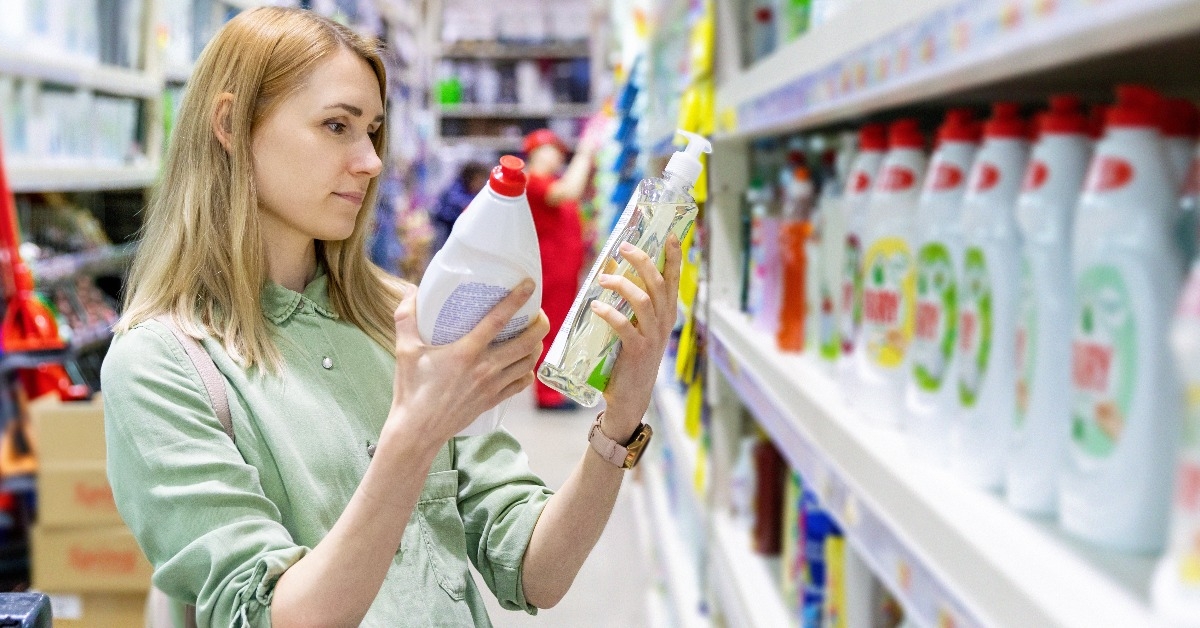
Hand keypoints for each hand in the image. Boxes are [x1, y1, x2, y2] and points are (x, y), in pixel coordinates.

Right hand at [387, 280, 549, 445]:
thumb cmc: (410, 389)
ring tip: (534, 335)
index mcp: (466, 352)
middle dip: (540, 324)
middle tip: (538, 313)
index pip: (498, 320)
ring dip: (536, 346)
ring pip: (528, 363)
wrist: (417, 430)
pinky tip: (524, 364)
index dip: (517, 300)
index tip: (529, 285)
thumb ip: (406, 317)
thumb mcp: (404, 350)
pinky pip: (521, 384)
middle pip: (527, 343)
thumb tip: (411, 291)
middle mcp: (485, 368)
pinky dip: (528, 371)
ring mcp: (492, 386)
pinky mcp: (493, 400)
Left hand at [591, 235, 682, 440]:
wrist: (630, 398)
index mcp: (666, 313)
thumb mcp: (633, 326)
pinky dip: (610, 314)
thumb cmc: (628, 357)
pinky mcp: (637, 352)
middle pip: (658, 284)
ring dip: (622, 285)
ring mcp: (653, 338)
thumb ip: (627, 301)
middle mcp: (664, 322)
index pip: (673, 280)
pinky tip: (596, 306)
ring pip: (644, 301)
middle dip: (643, 261)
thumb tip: (608, 268)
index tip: (672, 235)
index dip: (674, 257)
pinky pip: (625, 327)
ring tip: (602, 279)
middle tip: (624, 247)